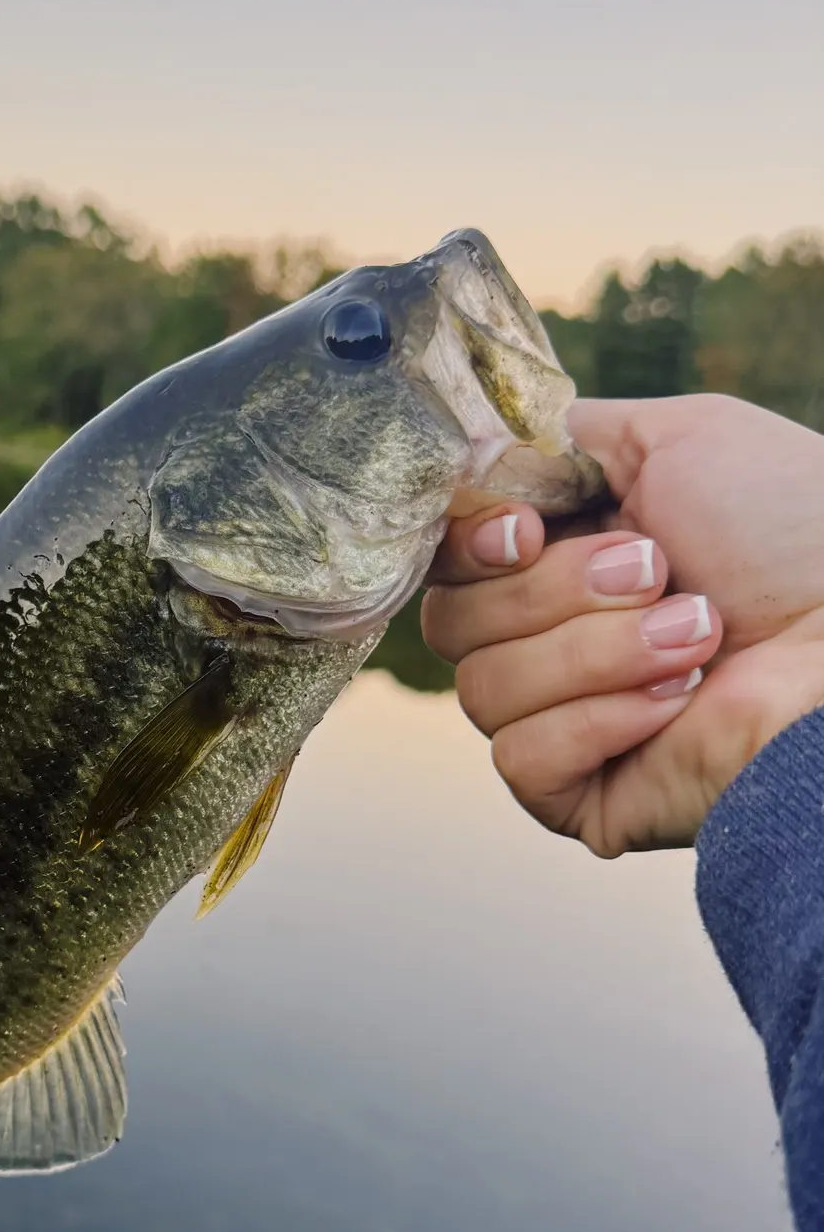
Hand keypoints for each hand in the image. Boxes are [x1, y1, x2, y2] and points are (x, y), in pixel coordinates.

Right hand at [422, 394, 823, 856]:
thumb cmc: (796, 529)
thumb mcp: (677, 437)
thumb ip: (558, 437)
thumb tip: (474, 458)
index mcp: (556, 556)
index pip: (443, 560)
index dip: (467, 544)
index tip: (526, 529)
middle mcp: (546, 637)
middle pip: (450, 622)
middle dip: (551, 592)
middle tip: (655, 573)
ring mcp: (559, 718)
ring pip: (481, 689)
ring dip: (594, 653)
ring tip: (697, 635)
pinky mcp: (578, 794)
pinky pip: (520, 758)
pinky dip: (596, 722)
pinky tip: (673, 704)